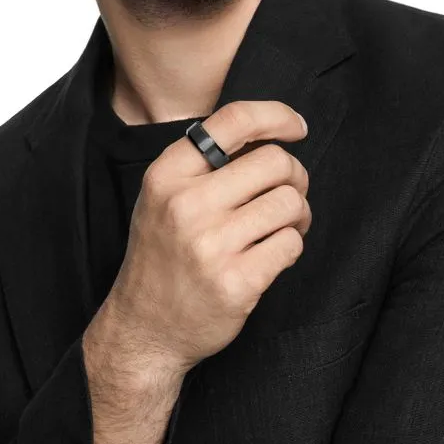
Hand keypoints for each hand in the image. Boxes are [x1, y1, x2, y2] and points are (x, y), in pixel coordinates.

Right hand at [87, 100, 310, 378]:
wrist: (145, 327)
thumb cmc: (162, 256)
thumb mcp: (163, 199)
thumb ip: (205, 166)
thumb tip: (270, 138)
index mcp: (167, 175)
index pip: (233, 120)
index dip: (277, 116)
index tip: (296, 127)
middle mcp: (186, 204)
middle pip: (274, 161)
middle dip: (294, 175)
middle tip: (289, 193)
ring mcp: (211, 245)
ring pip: (290, 202)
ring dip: (298, 214)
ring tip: (283, 226)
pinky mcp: (237, 282)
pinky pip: (291, 243)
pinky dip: (291, 245)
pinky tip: (273, 254)